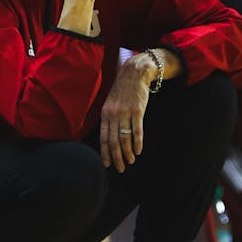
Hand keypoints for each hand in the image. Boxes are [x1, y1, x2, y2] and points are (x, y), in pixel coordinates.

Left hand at [99, 53, 155, 172]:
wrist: (134, 73)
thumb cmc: (123, 90)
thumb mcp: (111, 102)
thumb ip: (109, 118)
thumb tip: (109, 136)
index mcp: (105, 114)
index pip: (103, 138)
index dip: (105, 152)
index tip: (107, 164)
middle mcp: (113, 114)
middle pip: (114, 141)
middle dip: (117, 157)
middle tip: (120, 168)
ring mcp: (125, 113)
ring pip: (125, 138)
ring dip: (128, 152)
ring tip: (130, 161)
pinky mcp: (138, 111)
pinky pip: (137, 130)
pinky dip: (137, 143)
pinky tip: (138, 151)